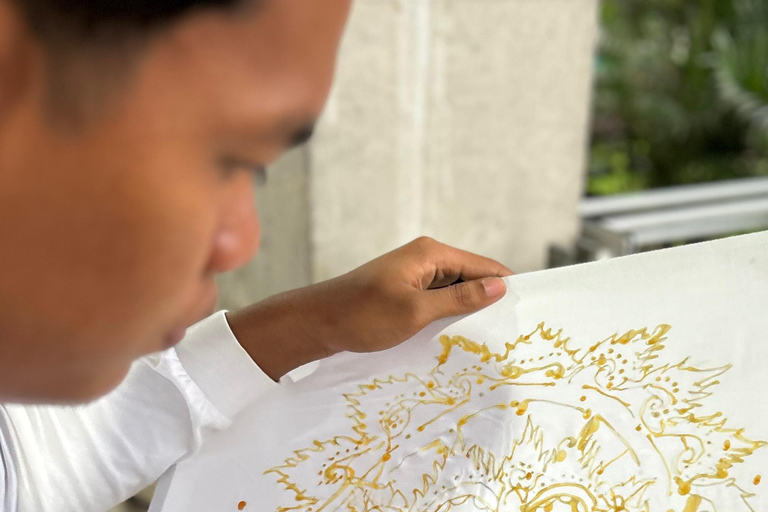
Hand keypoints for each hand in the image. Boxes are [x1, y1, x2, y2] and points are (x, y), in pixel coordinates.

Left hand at [228, 237, 512, 380]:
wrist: (317, 322)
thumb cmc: (364, 315)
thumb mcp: (416, 311)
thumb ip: (459, 299)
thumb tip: (500, 286)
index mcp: (430, 253)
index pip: (482, 266)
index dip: (506, 286)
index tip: (528, 311)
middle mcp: (425, 258)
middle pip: (470, 277)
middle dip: (488, 301)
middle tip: (510, 332)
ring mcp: (414, 274)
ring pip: (454, 291)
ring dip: (467, 311)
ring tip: (488, 338)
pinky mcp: (405, 290)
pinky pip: (437, 299)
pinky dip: (447, 314)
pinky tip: (456, 335)